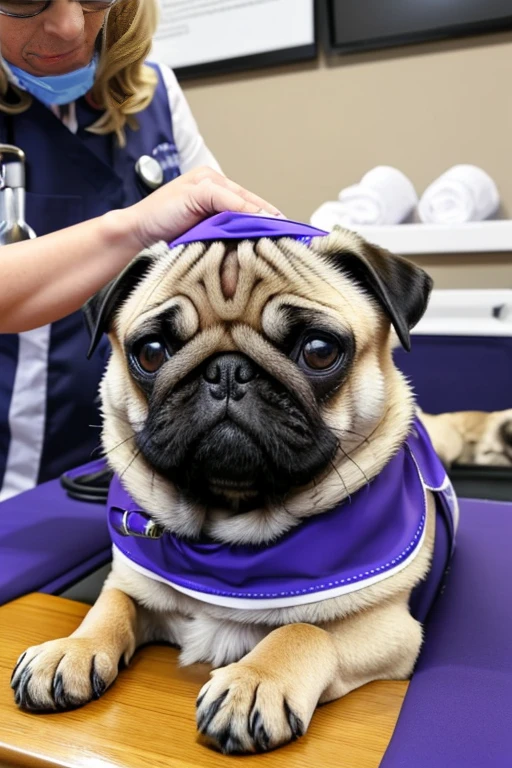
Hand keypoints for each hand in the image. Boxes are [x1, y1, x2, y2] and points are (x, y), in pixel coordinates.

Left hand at [125, 167, 282, 249]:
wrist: (135, 237)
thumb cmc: (159, 212)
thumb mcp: (194, 196)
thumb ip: (226, 200)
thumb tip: (258, 214)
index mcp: (213, 182)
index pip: (249, 198)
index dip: (268, 213)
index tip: (287, 229)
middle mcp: (215, 199)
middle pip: (249, 215)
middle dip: (265, 229)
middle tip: (285, 244)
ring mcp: (212, 220)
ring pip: (242, 231)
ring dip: (254, 243)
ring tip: (273, 253)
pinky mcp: (207, 239)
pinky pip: (231, 244)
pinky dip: (241, 251)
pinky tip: (252, 259)